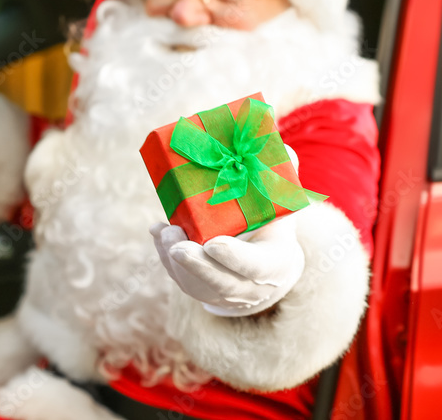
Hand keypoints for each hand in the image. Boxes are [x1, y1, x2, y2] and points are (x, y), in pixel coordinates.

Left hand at [150, 144, 303, 316]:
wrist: (267, 264)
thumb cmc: (272, 228)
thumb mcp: (281, 208)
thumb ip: (280, 180)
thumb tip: (283, 148)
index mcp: (273, 264)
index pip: (255, 267)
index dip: (235, 258)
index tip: (213, 244)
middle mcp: (248, 286)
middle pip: (221, 282)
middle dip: (197, 265)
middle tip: (176, 246)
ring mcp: (222, 292)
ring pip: (196, 284)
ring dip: (176, 260)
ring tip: (164, 233)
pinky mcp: (201, 289)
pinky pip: (181, 278)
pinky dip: (165, 257)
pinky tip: (159, 233)